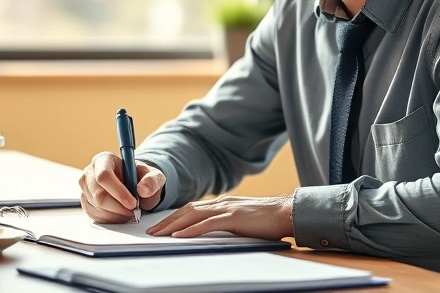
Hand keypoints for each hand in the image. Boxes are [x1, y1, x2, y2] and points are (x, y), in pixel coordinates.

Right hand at [79, 151, 165, 223]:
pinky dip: (112, 218)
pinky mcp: (86, 203)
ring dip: (117, 213)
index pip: (104, 176)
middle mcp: (90, 173)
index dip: (118, 191)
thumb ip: (152, 180)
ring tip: (129, 209)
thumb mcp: (153, 174)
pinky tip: (121, 212)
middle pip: (98, 195)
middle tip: (134, 210)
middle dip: (119, 206)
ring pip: (98, 208)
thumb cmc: (140, 177)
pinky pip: (97, 216)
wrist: (134, 185)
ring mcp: (85, 189)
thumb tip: (143, 190)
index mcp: (103, 159)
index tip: (133, 203)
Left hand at [146, 193, 294, 240]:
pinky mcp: (234, 218)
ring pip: (193, 215)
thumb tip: (212, 232)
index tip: (161, 227)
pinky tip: (180, 235)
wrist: (288, 212)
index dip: (174, 217)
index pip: (192, 209)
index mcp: (223, 204)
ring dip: (173, 225)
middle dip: (167, 221)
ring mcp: (227, 209)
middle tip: (151, 232)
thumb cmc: (268, 219)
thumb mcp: (243, 220)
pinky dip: (192, 229)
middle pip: (187, 210)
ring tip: (159, 234)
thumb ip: (227, 223)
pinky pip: (208, 224)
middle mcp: (222, 203)